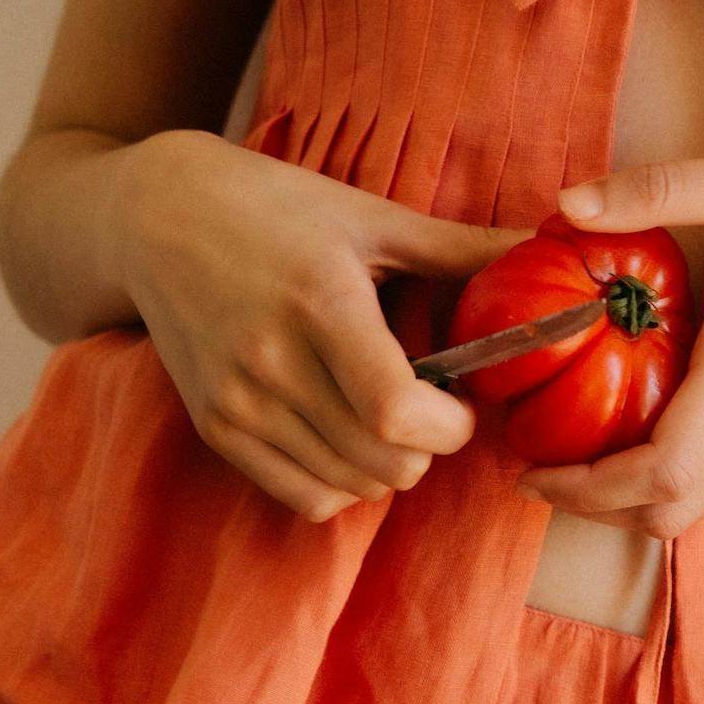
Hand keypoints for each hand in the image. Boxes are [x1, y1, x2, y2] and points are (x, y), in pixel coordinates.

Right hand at [113, 129, 532, 520]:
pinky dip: (341, 485)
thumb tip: (543, 243)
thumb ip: (461, 247)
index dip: (448, 427)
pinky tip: (347, 438)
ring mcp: (236, 401)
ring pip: (346, 486)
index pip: (393, 412)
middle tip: (434, 410)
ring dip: (388, 468)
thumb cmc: (278, 206)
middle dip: (428, 450)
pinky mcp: (214, 427)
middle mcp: (271, 361)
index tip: (462, 406)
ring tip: (390, 418)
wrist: (159, 216)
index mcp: (320, 302)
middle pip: (379, 461)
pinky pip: (300, 497)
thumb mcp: (372, 216)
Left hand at [514, 140, 703, 538]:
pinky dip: (693, 475)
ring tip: (592, 448)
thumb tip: (567, 204)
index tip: (532, 468)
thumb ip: (663, 190)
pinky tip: (669, 424)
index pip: (661, 473)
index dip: (587, 487)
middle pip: (673, 508)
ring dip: (644, 493)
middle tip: (543, 467)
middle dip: (597, 502)